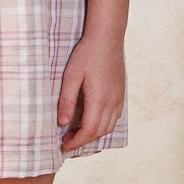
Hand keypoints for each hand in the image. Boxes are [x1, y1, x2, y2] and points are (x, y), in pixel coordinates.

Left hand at [57, 32, 125, 150]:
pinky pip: (114, 117)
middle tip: (66, 140)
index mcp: (99, 99)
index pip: (89, 131)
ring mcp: (119, 98)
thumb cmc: (86, 54)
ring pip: (109, 127)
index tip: (64, 145)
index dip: (76, 142)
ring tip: (76, 132)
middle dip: (83, 141)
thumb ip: (66, 100)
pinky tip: (91, 120)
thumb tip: (62, 123)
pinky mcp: (121, 93)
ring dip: (93, 134)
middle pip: (100, 132)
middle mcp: (112, 102)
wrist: (107, 37)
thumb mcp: (70, 76)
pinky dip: (103, 125)